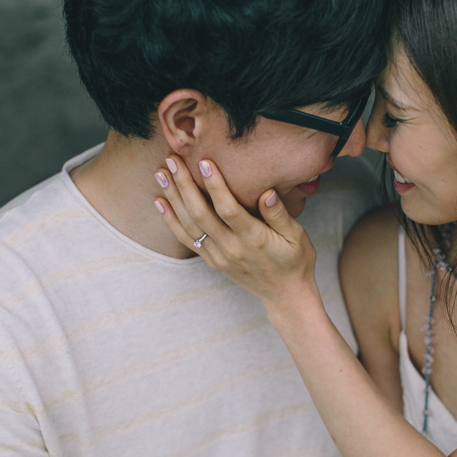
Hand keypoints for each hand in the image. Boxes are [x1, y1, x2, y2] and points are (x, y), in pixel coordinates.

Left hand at [153, 155, 317, 308]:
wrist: (285, 296)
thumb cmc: (295, 261)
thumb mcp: (297, 237)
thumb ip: (280, 215)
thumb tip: (266, 193)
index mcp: (253, 239)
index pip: (228, 209)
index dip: (215, 185)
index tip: (204, 162)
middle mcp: (232, 248)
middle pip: (201, 213)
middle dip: (184, 185)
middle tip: (172, 160)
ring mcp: (219, 256)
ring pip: (190, 225)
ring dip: (173, 198)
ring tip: (160, 175)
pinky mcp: (212, 261)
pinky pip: (187, 239)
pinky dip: (171, 220)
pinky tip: (160, 202)